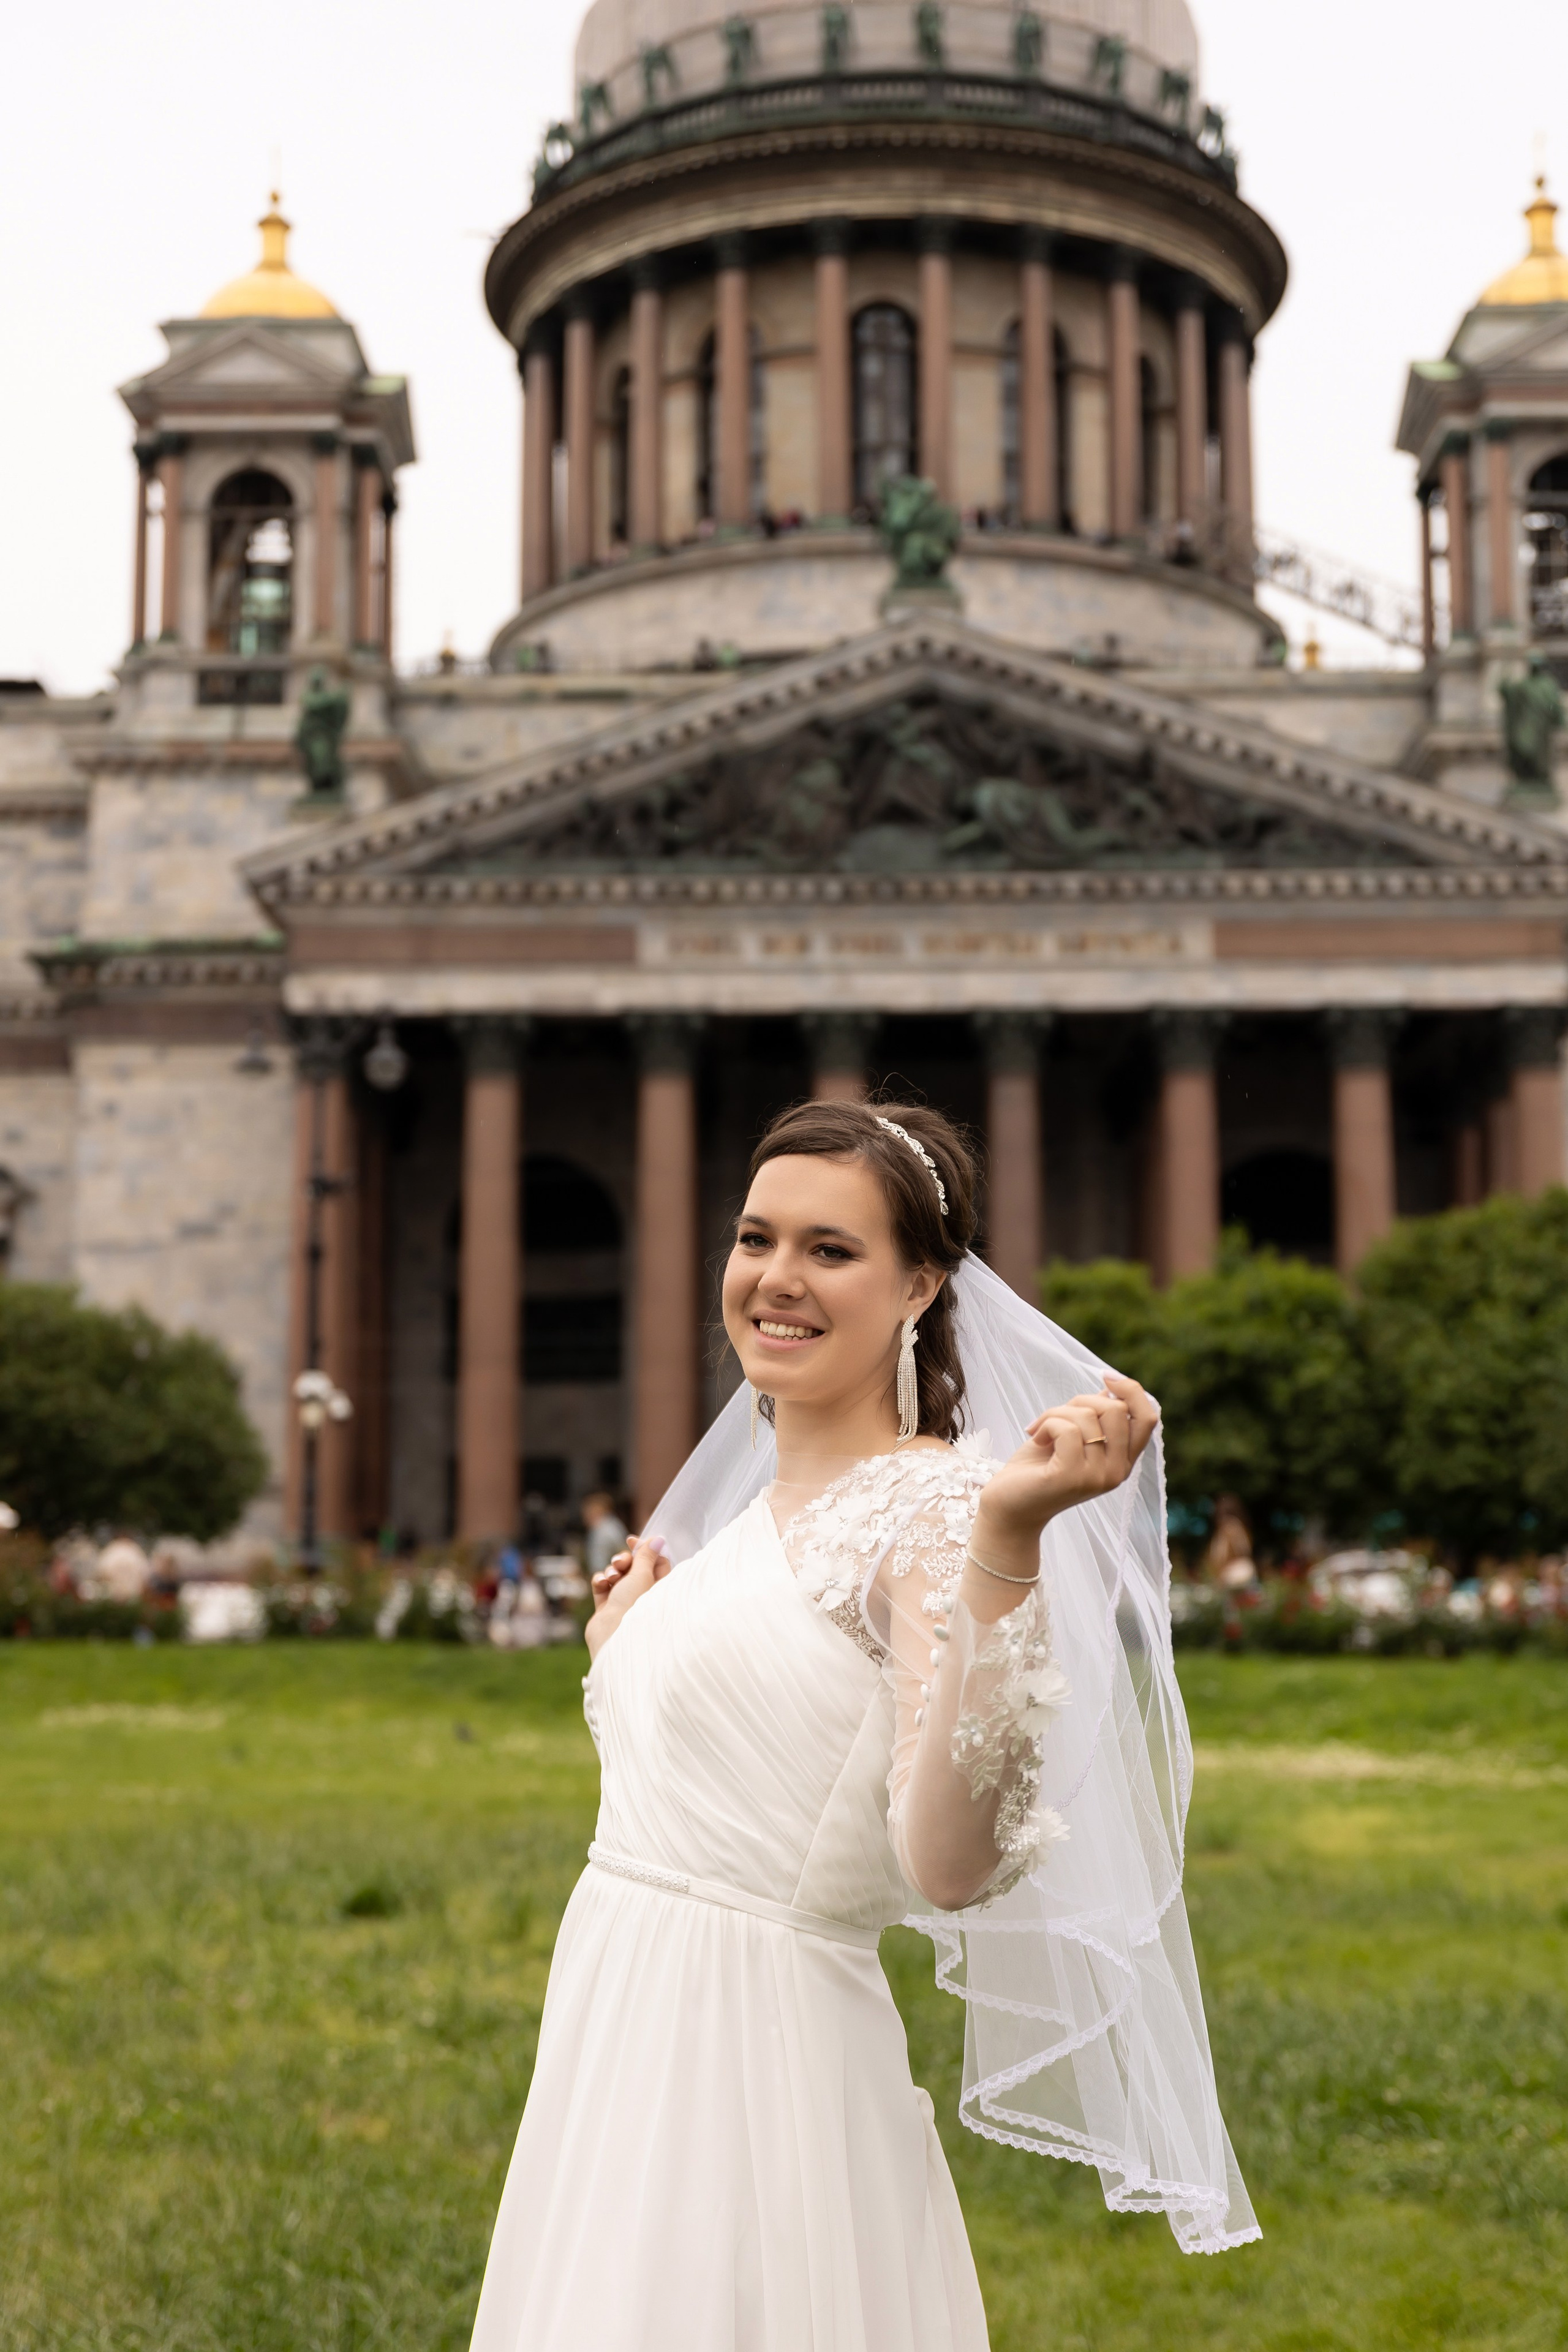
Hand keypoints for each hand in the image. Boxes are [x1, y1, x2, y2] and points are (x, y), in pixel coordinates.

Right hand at [585, 1535, 669, 1661]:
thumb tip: (658, 1539)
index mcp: (659, 1586)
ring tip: (611, 1578)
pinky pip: (602, 1584)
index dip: (644, 1548)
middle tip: (620, 1563)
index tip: (631, 1540)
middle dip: (623, 1559)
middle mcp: (642, 1593)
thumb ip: (647, 1555)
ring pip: (616, 1573)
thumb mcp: (643, 1574)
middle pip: (633, 1565)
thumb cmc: (633, 1606)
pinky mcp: (607, 1606)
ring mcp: (624, 1600)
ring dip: (611, 1570)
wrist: (611, 1635)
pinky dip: (600, 1581)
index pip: (655, 1560)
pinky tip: (601, 1584)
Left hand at [966, 1375, 1158, 1602]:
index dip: (1131, 1390)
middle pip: (1116, 1409)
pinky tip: (1035, 1439)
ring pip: (1087, 1416)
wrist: (1009, 1506)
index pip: (1148, 1418)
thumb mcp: (1072, 1435)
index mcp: (1122, 1461)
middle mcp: (1117, 1472)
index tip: (1105, 1378)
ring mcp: (1097, 1477)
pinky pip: (1067, 1429)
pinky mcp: (1072, 1477)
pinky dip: (1045, 1424)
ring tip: (1040, 1431)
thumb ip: (1095, 1417)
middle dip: (1080, 1401)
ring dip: (1055, 1413)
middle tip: (1054, 1417)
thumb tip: (1112, 1389)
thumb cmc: (1038, 1467)